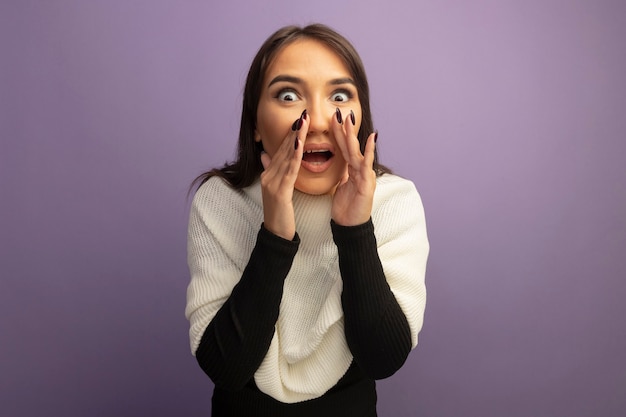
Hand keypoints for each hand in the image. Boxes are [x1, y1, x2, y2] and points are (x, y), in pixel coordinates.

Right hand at [259, 114, 307, 239]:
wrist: (276, 234)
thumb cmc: (280, 213)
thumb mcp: (276, 189)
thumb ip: (272, 171)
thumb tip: (264, 154)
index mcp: (269, 174)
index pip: (281, 150)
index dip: (291, 134)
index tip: (300, 120)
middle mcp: (268, 175)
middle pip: (283, 149)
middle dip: (294, 131)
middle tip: (303, 113)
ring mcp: (272, 182)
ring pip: (286, 156)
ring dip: (295, 138)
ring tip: (303, 122)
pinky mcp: (279, 191)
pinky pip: (289, 170)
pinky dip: (295, 155)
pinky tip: (300, 144)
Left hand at [331, 109, 376, 225]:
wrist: (350, 226)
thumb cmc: (346, 208)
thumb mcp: (342, 187)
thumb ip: (343, 174)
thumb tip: (339, 166)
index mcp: (352, 170)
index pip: (344, 148)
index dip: (339, 134)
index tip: (332, 119)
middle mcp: (360, 169)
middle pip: (351, 146)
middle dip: (345, 129)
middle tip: (340, 112)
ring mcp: (365, 175)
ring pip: (357, 152)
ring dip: (353, 135)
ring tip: (349, 120)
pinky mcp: (367, 183)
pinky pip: (367, 164)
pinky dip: (368, 151)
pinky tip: (371, 138)